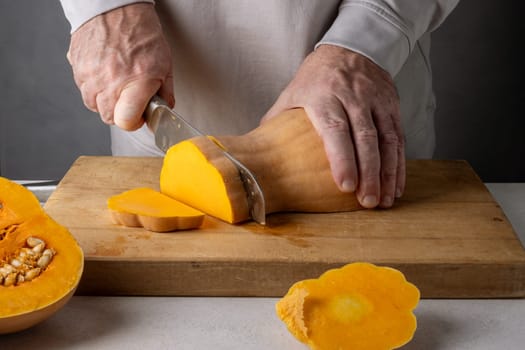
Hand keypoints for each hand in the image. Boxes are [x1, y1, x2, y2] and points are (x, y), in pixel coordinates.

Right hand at [66, 3, 173, 129]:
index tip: (138, 116)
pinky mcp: (77, 67)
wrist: (115, 8)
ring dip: (105, 101)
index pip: (126, 121)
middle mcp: (110, 82)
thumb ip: (165, 92)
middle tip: (129, 100)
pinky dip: (93, 87)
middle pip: (109, 117)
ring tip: (116, 84)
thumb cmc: (142, 34)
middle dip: (120, 112)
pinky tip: (104, 73)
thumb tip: (164, 110)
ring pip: (93, 105)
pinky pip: (83, 88)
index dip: (134, 122)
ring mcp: (90, 75)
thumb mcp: (164, 64)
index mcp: (136, 82)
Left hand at [262, 44, 404, 207]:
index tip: (345, 185)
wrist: (349, 48)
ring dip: (387, 172)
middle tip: (368, 202)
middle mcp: (353, 97)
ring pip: (387, 139)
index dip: (342, 158)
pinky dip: (398, 163)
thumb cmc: (315, 79)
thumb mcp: (292, 94)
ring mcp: (376, 101)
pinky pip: (399, 137)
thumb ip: (277, 122)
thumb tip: (257, 155)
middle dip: (369, 173)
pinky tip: (395, 185)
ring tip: (385, 200)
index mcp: (324, 96)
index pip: (335, 129)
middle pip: (365, 138)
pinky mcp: (391, 105)